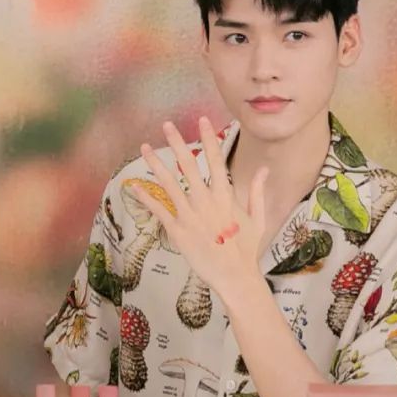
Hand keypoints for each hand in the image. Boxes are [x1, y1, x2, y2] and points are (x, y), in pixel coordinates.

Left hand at [132, 117, 268, 308]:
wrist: (235, 276)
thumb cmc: (247, 248)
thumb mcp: (258, 218)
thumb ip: (256, 191)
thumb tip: (263, 169)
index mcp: (226, 196)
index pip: (216, 160)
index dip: (208, 138)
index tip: (202, 120)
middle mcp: (206, 201)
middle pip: (189, 165)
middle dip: (177, 142)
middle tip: (166, 124)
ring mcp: (190, 215)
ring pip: (169, 183)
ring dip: (155, 164)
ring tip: (145, 147)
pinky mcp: (177, 231)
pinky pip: (158, 210)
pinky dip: (145, 197)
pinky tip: (133, 186)